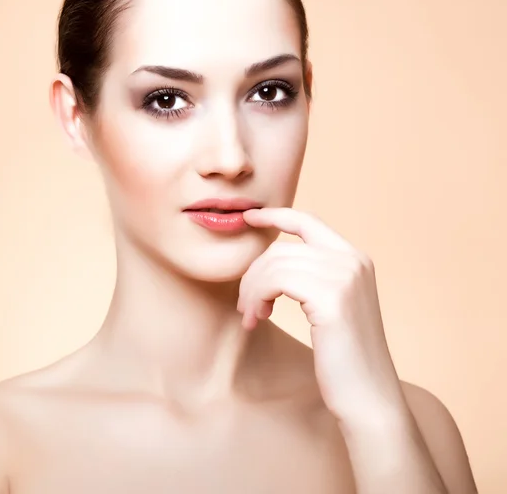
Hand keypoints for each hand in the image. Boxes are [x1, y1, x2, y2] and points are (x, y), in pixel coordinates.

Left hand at [238, 207, 407, 424]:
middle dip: (253, 274)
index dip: (274, 215)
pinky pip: (275, 281)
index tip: (248, 217)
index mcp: (355, 259)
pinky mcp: (331, 298)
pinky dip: (257, 298)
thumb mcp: (331, 305)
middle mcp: (352, 261)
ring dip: (252, 291)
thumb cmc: (344, 357)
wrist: (369, 398)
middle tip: (244, 305)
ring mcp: (344, 277)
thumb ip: (312, 276)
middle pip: (280, 249)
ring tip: (251, 316)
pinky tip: (258, 319)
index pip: (307, 221)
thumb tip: (273, 259)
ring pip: (274, 265)